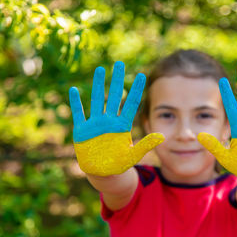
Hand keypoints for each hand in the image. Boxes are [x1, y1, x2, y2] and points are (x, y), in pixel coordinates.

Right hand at [69, 61, 163, 175]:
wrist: (102, 173)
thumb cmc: (118, 164)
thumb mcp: (133, 156)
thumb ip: (146, 145)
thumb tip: (162, 136)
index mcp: (122, 126)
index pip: (131, 104)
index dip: (136, 90)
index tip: (142, 75)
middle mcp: (109, 121)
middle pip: (114, 96)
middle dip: (116, 80)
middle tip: (119, 63)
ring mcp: (95, 124)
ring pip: (97, 100)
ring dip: (97, 85)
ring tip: (100, 69)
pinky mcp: (82, 130)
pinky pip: (79, 114)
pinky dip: (76, 103)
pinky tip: (73, 91)